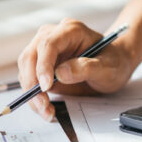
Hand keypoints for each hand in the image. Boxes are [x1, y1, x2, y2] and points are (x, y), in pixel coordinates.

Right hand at [17, 19, 134, 120]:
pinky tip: (45, 107)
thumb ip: (87, 68)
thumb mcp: (109, 67)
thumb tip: (61, 73)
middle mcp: (54, 36)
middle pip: (31, 56)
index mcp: (71, 30)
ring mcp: (45, 50)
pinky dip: (33, 95)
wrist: (115, 64)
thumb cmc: (114, 62)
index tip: (46, 87)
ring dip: (30, 92)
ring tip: (46, 110)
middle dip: (32, 83)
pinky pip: (30, 79)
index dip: (43, 65)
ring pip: (26, 69)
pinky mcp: (42, 64)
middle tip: (43, 105)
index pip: (48, 44)